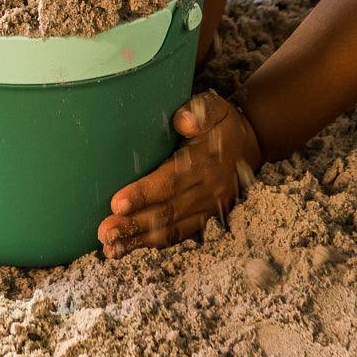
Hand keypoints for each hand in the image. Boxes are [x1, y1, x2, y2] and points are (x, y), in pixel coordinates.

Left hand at [98, 91, 261, 254]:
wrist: (250, 144)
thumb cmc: (222, 123)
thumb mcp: (214, 108)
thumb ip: (199, 112)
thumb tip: (182, 121)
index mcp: (205, 162)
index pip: (171, 181)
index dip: (144, 194)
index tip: (117, 203)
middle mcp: (207, 190)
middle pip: (167, 212)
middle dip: (134, 224)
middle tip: (105, 233)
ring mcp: (207, 208)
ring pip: (171, 229)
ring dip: (140, 240)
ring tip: (111, 248)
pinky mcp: (205, 218)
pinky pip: (179, 235)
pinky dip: (154, 244)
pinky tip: (129, 248)